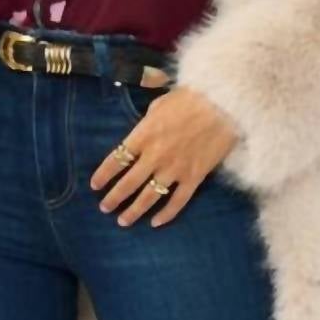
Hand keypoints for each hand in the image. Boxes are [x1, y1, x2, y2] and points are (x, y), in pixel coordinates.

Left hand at [89, 85, 238, 225]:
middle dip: (114, 198)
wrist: (224, 104)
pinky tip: (155, 223)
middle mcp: (155, 156)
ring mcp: (174, 169)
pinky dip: (166, 215)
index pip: (116, 160)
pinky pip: (177, 202)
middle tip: (104, 208)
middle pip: (128, 184)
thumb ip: (148, 119)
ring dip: (133, 211)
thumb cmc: (192, 97)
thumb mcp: (161, 102)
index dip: (103, 175)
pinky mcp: (194, 177)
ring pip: (149, 197)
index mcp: (143, 135)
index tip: (95, 186)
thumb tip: (144, 129)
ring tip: (123, 221)